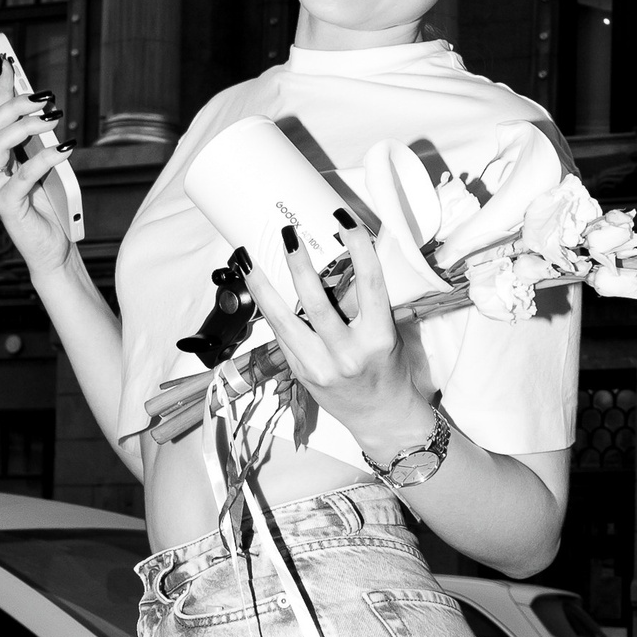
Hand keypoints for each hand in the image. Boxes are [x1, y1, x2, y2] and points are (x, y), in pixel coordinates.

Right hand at [0, 69, 74, 276]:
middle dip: (16, 104)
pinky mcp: (6, 206)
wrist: (53, 250)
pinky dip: (44, 157)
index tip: (7, 60)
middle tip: (44, 96)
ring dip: (27, 124)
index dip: (0, 87)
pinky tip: (64, 149)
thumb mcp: (43, 166)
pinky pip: (23, 174)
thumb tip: (42, 108)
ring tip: (53, 117)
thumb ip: (36, 141)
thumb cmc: (48, 207)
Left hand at [242, 222, 437, 462]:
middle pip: (315, 302)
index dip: (358, 247)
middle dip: (298, 264)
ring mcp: (320, 367)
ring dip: (263, 288)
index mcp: (378, 338)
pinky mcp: (301, 374)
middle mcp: (347, 355)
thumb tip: (340, 262)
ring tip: (248, 261)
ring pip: (283, 321)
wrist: (381, 417)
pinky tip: (258, 289)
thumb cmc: (388, 371)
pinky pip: (281, 335)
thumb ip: (365, 305)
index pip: (369, 283)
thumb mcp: (388, 334)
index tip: (344, 219)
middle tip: (287, 235)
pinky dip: (269, 310)